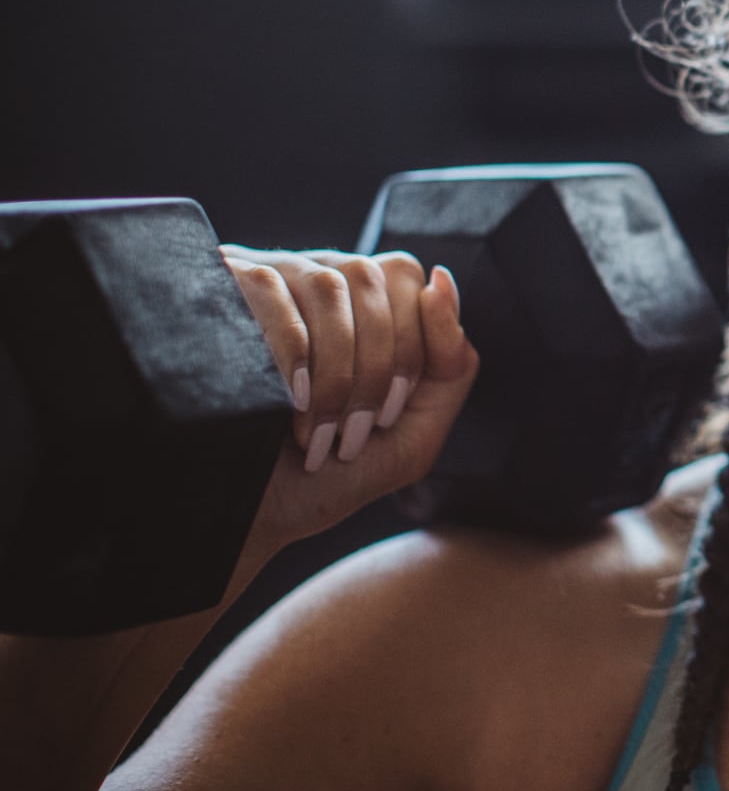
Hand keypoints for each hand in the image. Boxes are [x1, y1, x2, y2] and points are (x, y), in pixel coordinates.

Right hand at [217, 245, 479, 555]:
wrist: (239, 514)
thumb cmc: (325, 476)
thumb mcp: (411, 432)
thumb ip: (451, 364)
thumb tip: (443, 281)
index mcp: (358, 304)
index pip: (405, 276)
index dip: (411, 345)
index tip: (386, 415)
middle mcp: (311, 277)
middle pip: (372, 277)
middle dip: (374, 366)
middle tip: (352, 433)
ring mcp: (261, 278)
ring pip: (329, 287)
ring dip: (336, 373)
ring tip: (316, 435)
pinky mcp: (215, 290)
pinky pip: (270, 292)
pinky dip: (292, 357)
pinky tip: (285, 401)